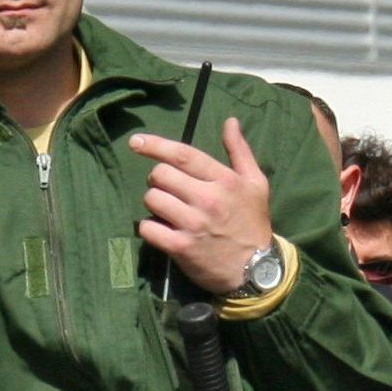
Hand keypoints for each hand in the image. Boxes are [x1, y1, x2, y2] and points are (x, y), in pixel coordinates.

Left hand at [133, 118, 273, 293]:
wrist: (256, 269)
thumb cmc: (252, 222)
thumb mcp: (255, 183)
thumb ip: (240, 151)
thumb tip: (230, 121)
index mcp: (225, 181)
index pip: (184, 156)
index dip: (156, 145)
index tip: (135, 141)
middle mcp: (208, 199)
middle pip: (160, 175)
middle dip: (157, 179)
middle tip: (168, 189)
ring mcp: (193, 223)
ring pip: (151, 199)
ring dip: (154, 203)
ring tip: (169, 211)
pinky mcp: (180, 246)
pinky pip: (148, 228)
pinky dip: (149, 228)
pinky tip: (162, 230)